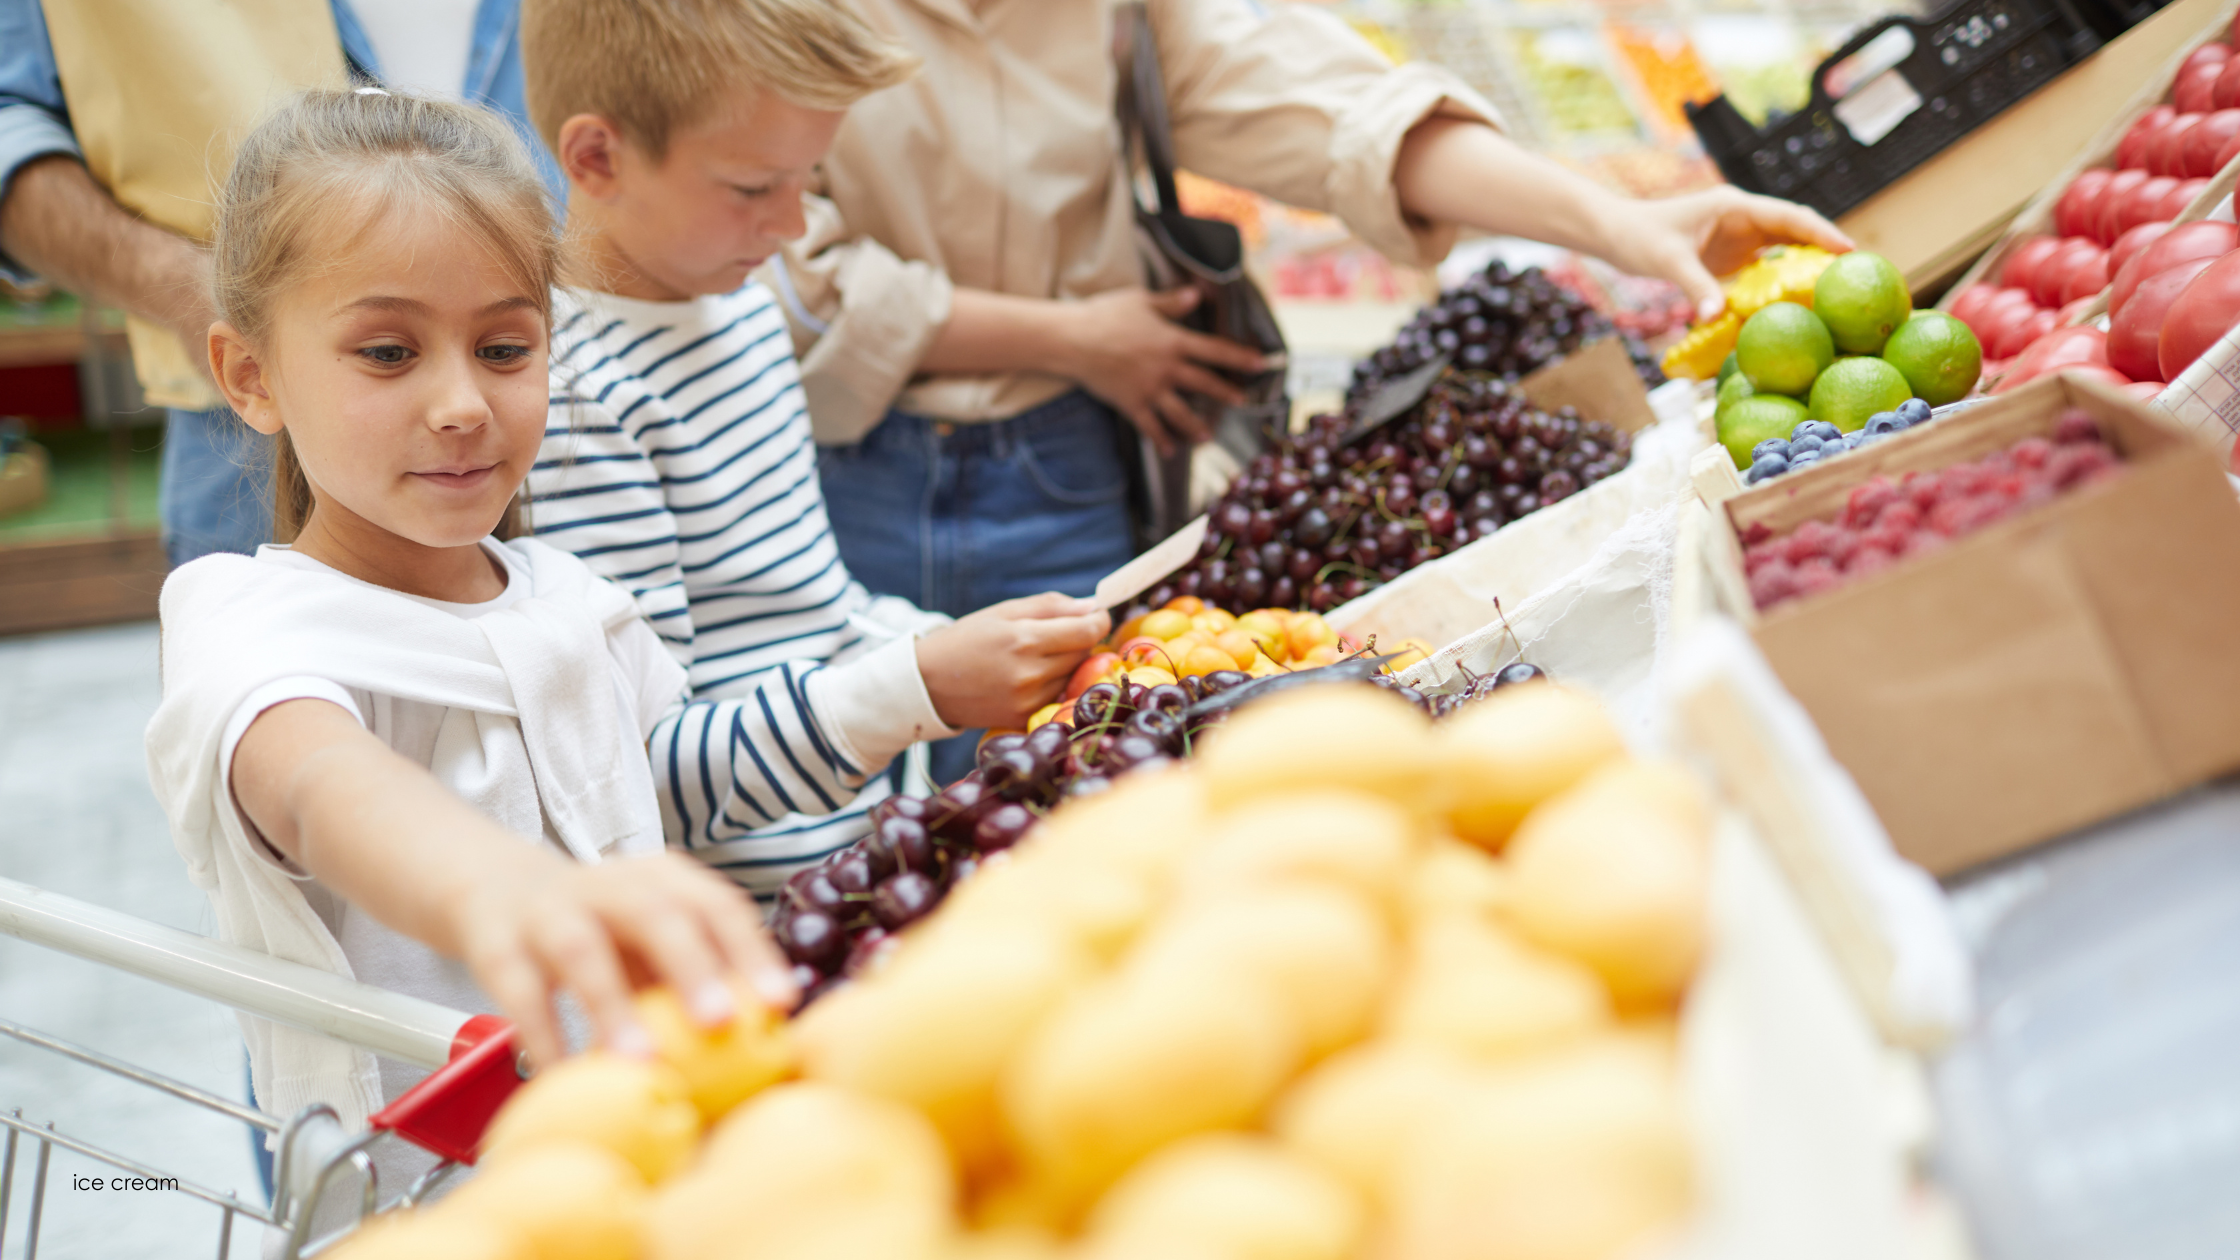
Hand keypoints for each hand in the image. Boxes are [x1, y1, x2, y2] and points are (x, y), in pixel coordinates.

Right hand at [449, 849, 796, 1067]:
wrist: (492, 885)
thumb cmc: (600, 928)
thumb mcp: (649, 939)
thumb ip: (696, 977)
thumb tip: (762, 1041)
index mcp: (661, 879)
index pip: (717, 904)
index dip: (750, 950)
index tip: (780, 1001)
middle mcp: (610, 886)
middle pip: (656, 914)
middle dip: (693, 966)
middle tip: (722, 1022)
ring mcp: (550, 911)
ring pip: (582, 952)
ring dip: (613, 1007)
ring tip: (641, 1062)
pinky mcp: (498, 945)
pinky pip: (521, 993)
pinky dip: (545, 1038)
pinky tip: (567, 1076)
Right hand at [916, 592, 1110, 729]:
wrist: (928, 683)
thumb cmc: (966, 639)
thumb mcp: (1004, 611)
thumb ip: (1051, 606)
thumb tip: (1093, 607)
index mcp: (1024, 639)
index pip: (1087, 632)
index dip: (1099, 621)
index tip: (1096, 615)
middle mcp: (1030, 673)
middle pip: (1084, 653)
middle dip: (1081, 639)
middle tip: (1060, 633)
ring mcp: (1028, 701)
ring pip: (1074, 676)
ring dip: (1068, 663)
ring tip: (1040, 655)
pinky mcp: (1024, 719)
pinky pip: (1058, 696)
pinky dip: (1055, 684)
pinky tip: (1033, 676)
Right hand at [1056, 288, 1272, 456]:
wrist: (1072, 340)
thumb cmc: (1105, 314)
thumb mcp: (1141, 300)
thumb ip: (1172, 302)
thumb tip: (1198, 294)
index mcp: (1173, 341)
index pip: (1214, 350)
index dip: (1239, 357)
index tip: (1261, 363)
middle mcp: (1166, 368)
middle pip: (1204, 384)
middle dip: (1226, 393)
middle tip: (1243, 401)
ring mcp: (1149, 389)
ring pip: (1181, 413)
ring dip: (1196, 426)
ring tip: (1208, 437)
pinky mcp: (1131, 404)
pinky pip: (1150, 427)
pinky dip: (1161, 440)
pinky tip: (1170, 451)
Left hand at [1599, 186, 1854, 321]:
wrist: (1616, 233)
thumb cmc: (1639, 237)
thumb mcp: (1668, 261)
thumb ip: (1695, 287)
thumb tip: (1715, 319)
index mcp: (1735, 206)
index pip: (1789, 216)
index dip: (1821, 231)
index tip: (1849, 249)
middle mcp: (1743, 217)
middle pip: (1796, 229)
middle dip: (1825, 248)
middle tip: (1858, 272)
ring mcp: (1739, 235)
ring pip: (1785, 246)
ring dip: (1808, 264)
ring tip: (1839, 288)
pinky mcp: (1731, 253)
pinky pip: (1766, 264)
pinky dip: (1783, 279)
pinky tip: (1800, 300)